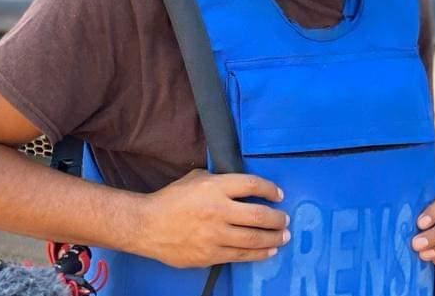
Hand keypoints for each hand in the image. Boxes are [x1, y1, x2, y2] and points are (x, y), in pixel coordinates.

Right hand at [140, 170, 289, 267]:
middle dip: (277, 218)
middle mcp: (218, 210)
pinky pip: (241, 255)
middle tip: (286, 219)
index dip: (270, 189)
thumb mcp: (196, 178)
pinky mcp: (210, 255)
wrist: (148, 225)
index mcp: (215, 187)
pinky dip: (258, 253)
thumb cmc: (172, 199)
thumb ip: (220, 181)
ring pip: (253, 238)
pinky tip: (268, 251)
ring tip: (283, 236)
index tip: (279, 195)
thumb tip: (241, 186)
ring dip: (273, 238)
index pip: (252, 185)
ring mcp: (215, 235)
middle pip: (258, 215)